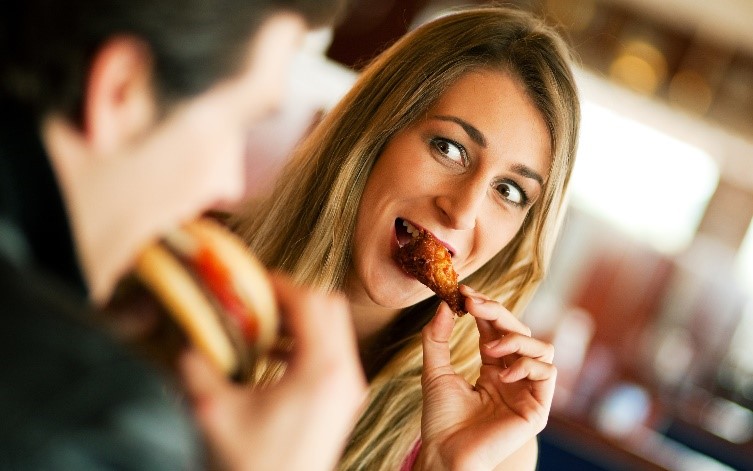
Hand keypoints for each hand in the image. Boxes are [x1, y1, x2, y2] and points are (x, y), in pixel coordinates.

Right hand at [179, 274, 366, 470]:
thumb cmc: (253, 466)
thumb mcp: (215, 412)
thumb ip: (196, 367)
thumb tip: (186, 338)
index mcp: (323, 370)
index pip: (308, 301)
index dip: (277, 284)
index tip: (249, 281)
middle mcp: (345, 374)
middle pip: (328, 306)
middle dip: (291, 296)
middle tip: (255, 300)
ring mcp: (348, 389)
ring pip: (333, 328)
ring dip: (298, 319)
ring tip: (259, 326)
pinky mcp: (343, 401)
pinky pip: (331, 353)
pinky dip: (305, 342)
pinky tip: (270, 355)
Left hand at [417, 285, 555, 470]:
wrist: (444, 454)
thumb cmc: (439, 419)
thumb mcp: (434, 371)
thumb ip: (437, 338)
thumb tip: (444, 305)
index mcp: (492, 368)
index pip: (496, 329)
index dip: (485, 308)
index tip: (465, 292)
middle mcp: (512, 377)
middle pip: (520, 332)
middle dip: (499, 313)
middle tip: (475, 304)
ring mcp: (526, 391)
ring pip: (541, 348)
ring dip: (516, 339)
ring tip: (490, 348)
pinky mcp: (537, 409)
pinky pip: (547, 374)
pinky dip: (528, 365)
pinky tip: (504, 373)